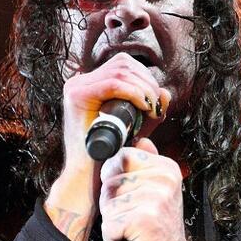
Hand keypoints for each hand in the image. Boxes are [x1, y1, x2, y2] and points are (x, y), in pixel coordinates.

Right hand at [45, 53, 169, 240]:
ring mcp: (75, 87)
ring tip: (150, 109)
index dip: (145, 77)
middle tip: (155, 107)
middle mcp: (79, 82)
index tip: (155, 102)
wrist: (88, 177)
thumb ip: (150, 110)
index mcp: (88, 84)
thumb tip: (166, 92)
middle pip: (123, 63)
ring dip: (143, 88)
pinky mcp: (77, 96)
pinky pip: (113, 84)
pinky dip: (134, 93)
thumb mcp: (135, 127)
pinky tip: (143, 107)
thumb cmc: (109, 154)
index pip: (122, 64)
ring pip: (120, 70)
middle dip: (147, 82)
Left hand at [99, 138, 189, 240]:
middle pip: (111, 180)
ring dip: (113, 220)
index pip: (122, 155)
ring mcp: (155, 198)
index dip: (114, 175)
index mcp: (166, 168)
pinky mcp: (144, 218)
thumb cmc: (158, 226)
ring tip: (131, 226)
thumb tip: (141, 140)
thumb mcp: (156, 189)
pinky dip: (113, 236)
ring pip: (108, 202)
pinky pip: (110, 223)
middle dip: (112, 201)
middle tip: (130, 214)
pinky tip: (129, 238)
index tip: (126, 191)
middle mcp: (164, 180)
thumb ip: (146, 163)